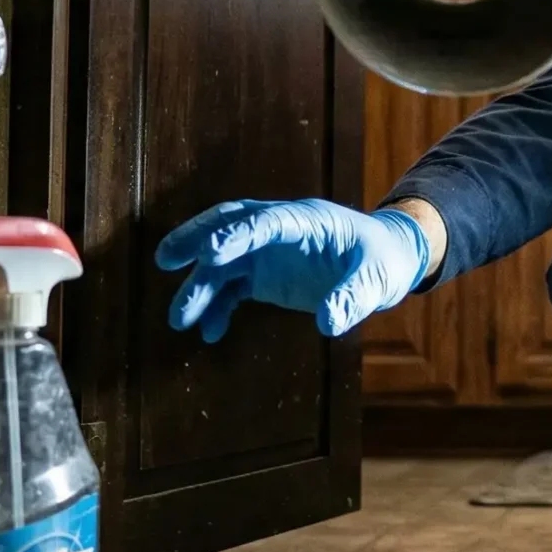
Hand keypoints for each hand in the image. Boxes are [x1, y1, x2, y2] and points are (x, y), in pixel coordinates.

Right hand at [154, 199, 430, 341]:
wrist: (386, 262)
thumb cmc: (383, 261)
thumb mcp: (377, 280)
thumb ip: (354, 298)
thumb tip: (328, 323)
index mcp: (306, 220)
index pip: (264, 222)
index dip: (236, 235)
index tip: (208, 252)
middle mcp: (279, 231)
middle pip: (229, 226)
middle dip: (195, 239)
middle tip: (165, 258)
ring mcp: (268, 252)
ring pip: (223, 262)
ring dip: (199, 286)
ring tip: (179, 318)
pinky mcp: (264, 275)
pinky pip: (232, 288)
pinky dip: (218, 307)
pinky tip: (210, 332)